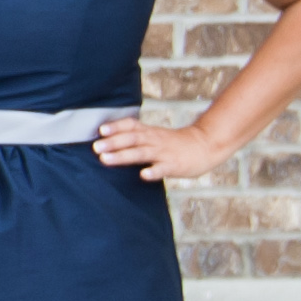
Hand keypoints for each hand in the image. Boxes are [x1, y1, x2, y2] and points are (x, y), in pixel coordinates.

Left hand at [93, 112, 224, 183]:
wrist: (205, 146)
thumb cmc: (174, 143)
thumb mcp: (154, 135)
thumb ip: (134, 137)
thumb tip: (106, 140)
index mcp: (149, 132)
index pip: (131, 125)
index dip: (116, 126)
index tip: (101, 129)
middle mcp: (154, 140)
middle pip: (132, 138)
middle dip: (113, 142)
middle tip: (96, 146)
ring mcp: (164, 153)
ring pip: (142, 153)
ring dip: (123, 155)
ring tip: (106, 159)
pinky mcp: (174, 165)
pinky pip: (163, 169)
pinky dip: (153, 172)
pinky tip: (143, 175)